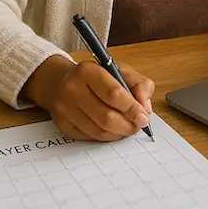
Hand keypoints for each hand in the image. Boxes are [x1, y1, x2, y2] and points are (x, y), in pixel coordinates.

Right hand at [23, 55, 153, 140]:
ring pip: (99, 131)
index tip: (144, 117)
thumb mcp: (120, 70)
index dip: (132, 108)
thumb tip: (145, 108)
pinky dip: (106, 137)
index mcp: (88, 71)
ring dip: (119, 133)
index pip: (113, 94)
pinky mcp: (63, 125)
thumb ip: (140, 84)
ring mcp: (65, 109)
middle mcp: (72, 89)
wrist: (62, 82)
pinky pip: (90, 137)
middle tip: (138, 125)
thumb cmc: (96, 76)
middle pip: (106, 116)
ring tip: (128, 127)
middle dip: (128, 125)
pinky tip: (113, 129)